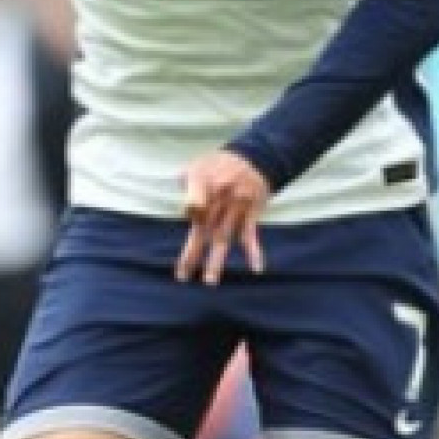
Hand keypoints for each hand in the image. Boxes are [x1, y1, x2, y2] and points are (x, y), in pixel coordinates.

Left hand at [177, 150, 268, 284]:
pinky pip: (251, 236)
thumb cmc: (220, 163)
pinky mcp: (250, 214)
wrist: (256, 157)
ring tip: (209, 281)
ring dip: (217, 261)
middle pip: (204, 229)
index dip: (193, 206)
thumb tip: (180, 197)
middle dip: (193, 253)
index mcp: (205, 184)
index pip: (196, 201)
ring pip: (224, 238)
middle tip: (183, 276)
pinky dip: (255, 252)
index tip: (191, 211)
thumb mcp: (198, 163)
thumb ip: (184, 179)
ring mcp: (236, 209)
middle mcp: (221, 200)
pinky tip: (257, 268)